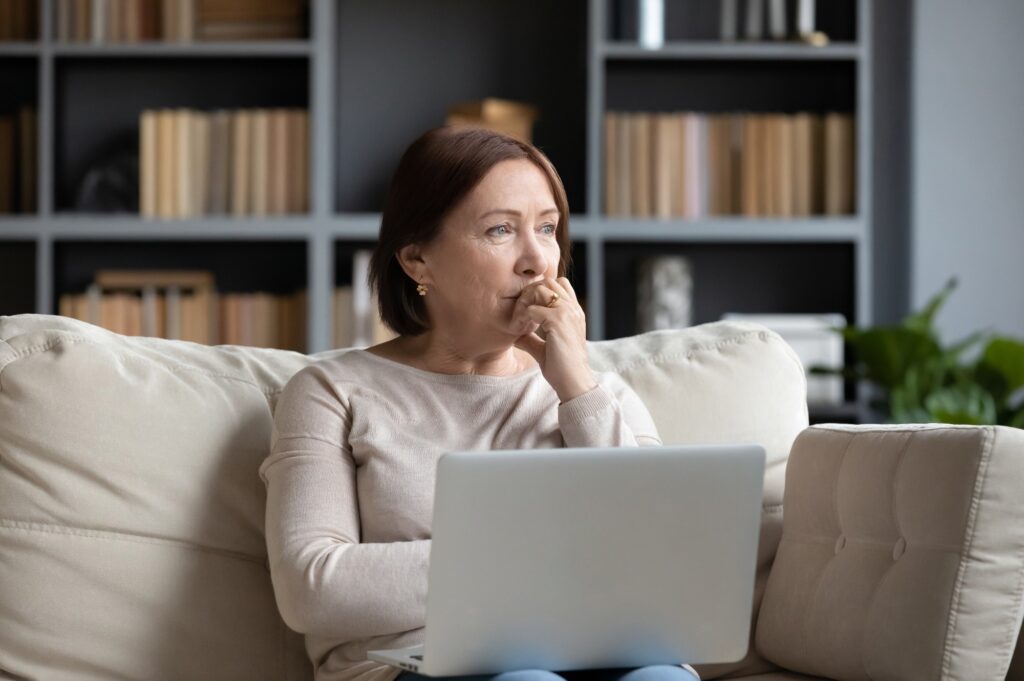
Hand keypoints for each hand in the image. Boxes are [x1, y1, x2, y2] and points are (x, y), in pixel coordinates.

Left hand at [512, 277, 596, 402]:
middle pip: (548, 281)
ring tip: (519, 320)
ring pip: (540, 289)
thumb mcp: (544, 349)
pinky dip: (522, 317)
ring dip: (525, 301)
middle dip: (529, 293)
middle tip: (520, 313)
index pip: (558, 285)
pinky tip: (519, 330)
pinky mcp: (559, 321)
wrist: (573, 382)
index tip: (527, 313)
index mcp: (573, 313)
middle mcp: (573, 309)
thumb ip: (531, 338)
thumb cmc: (561, 369)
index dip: (538, 293)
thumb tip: (515, 334)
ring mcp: (567, 313)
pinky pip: (533, 309)